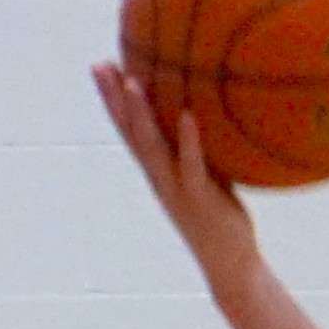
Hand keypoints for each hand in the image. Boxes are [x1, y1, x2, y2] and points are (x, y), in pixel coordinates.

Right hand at [93, 63, 259, 295]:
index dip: (114, 99)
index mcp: (158, 170)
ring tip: (133, 82)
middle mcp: (159, 177)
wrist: (228, 263)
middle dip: (114, 98)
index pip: (128, 129)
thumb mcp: (206, 174)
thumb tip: (205, 112)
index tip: (103, 66)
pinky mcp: (199, 198)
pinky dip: (189, 140)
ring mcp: (176, 187)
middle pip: (130, 132)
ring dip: (141, 114)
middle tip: (99, 65)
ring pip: (152, 146)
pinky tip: (188, 115)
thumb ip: (199, 148)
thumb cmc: (219, 215)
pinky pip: (192, 165)